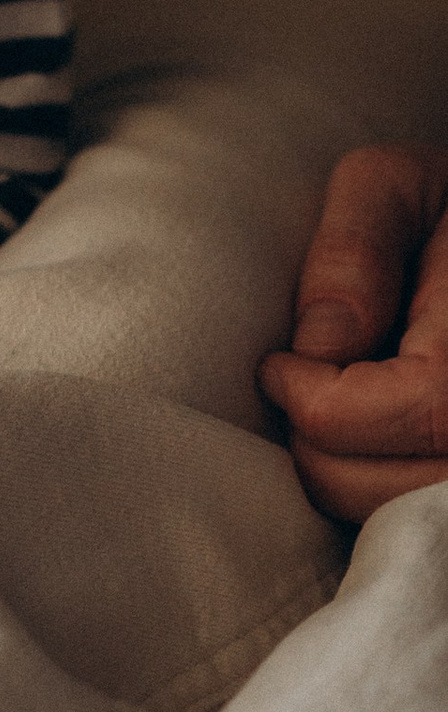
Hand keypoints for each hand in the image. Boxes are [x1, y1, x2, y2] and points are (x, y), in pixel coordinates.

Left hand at [259, 144, 447, 520]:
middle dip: (317, 447)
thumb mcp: (398, 183)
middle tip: (298, 392)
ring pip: (404, 523)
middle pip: (395, 487)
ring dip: (344, 478)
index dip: (316, 397)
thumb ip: (356, 245)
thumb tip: (319, 342)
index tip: (279, 364)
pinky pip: (419, 528)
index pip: (408, 410)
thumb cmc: (440, 207)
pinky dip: (376, 498)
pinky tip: (365, 445)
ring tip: (334, 412)